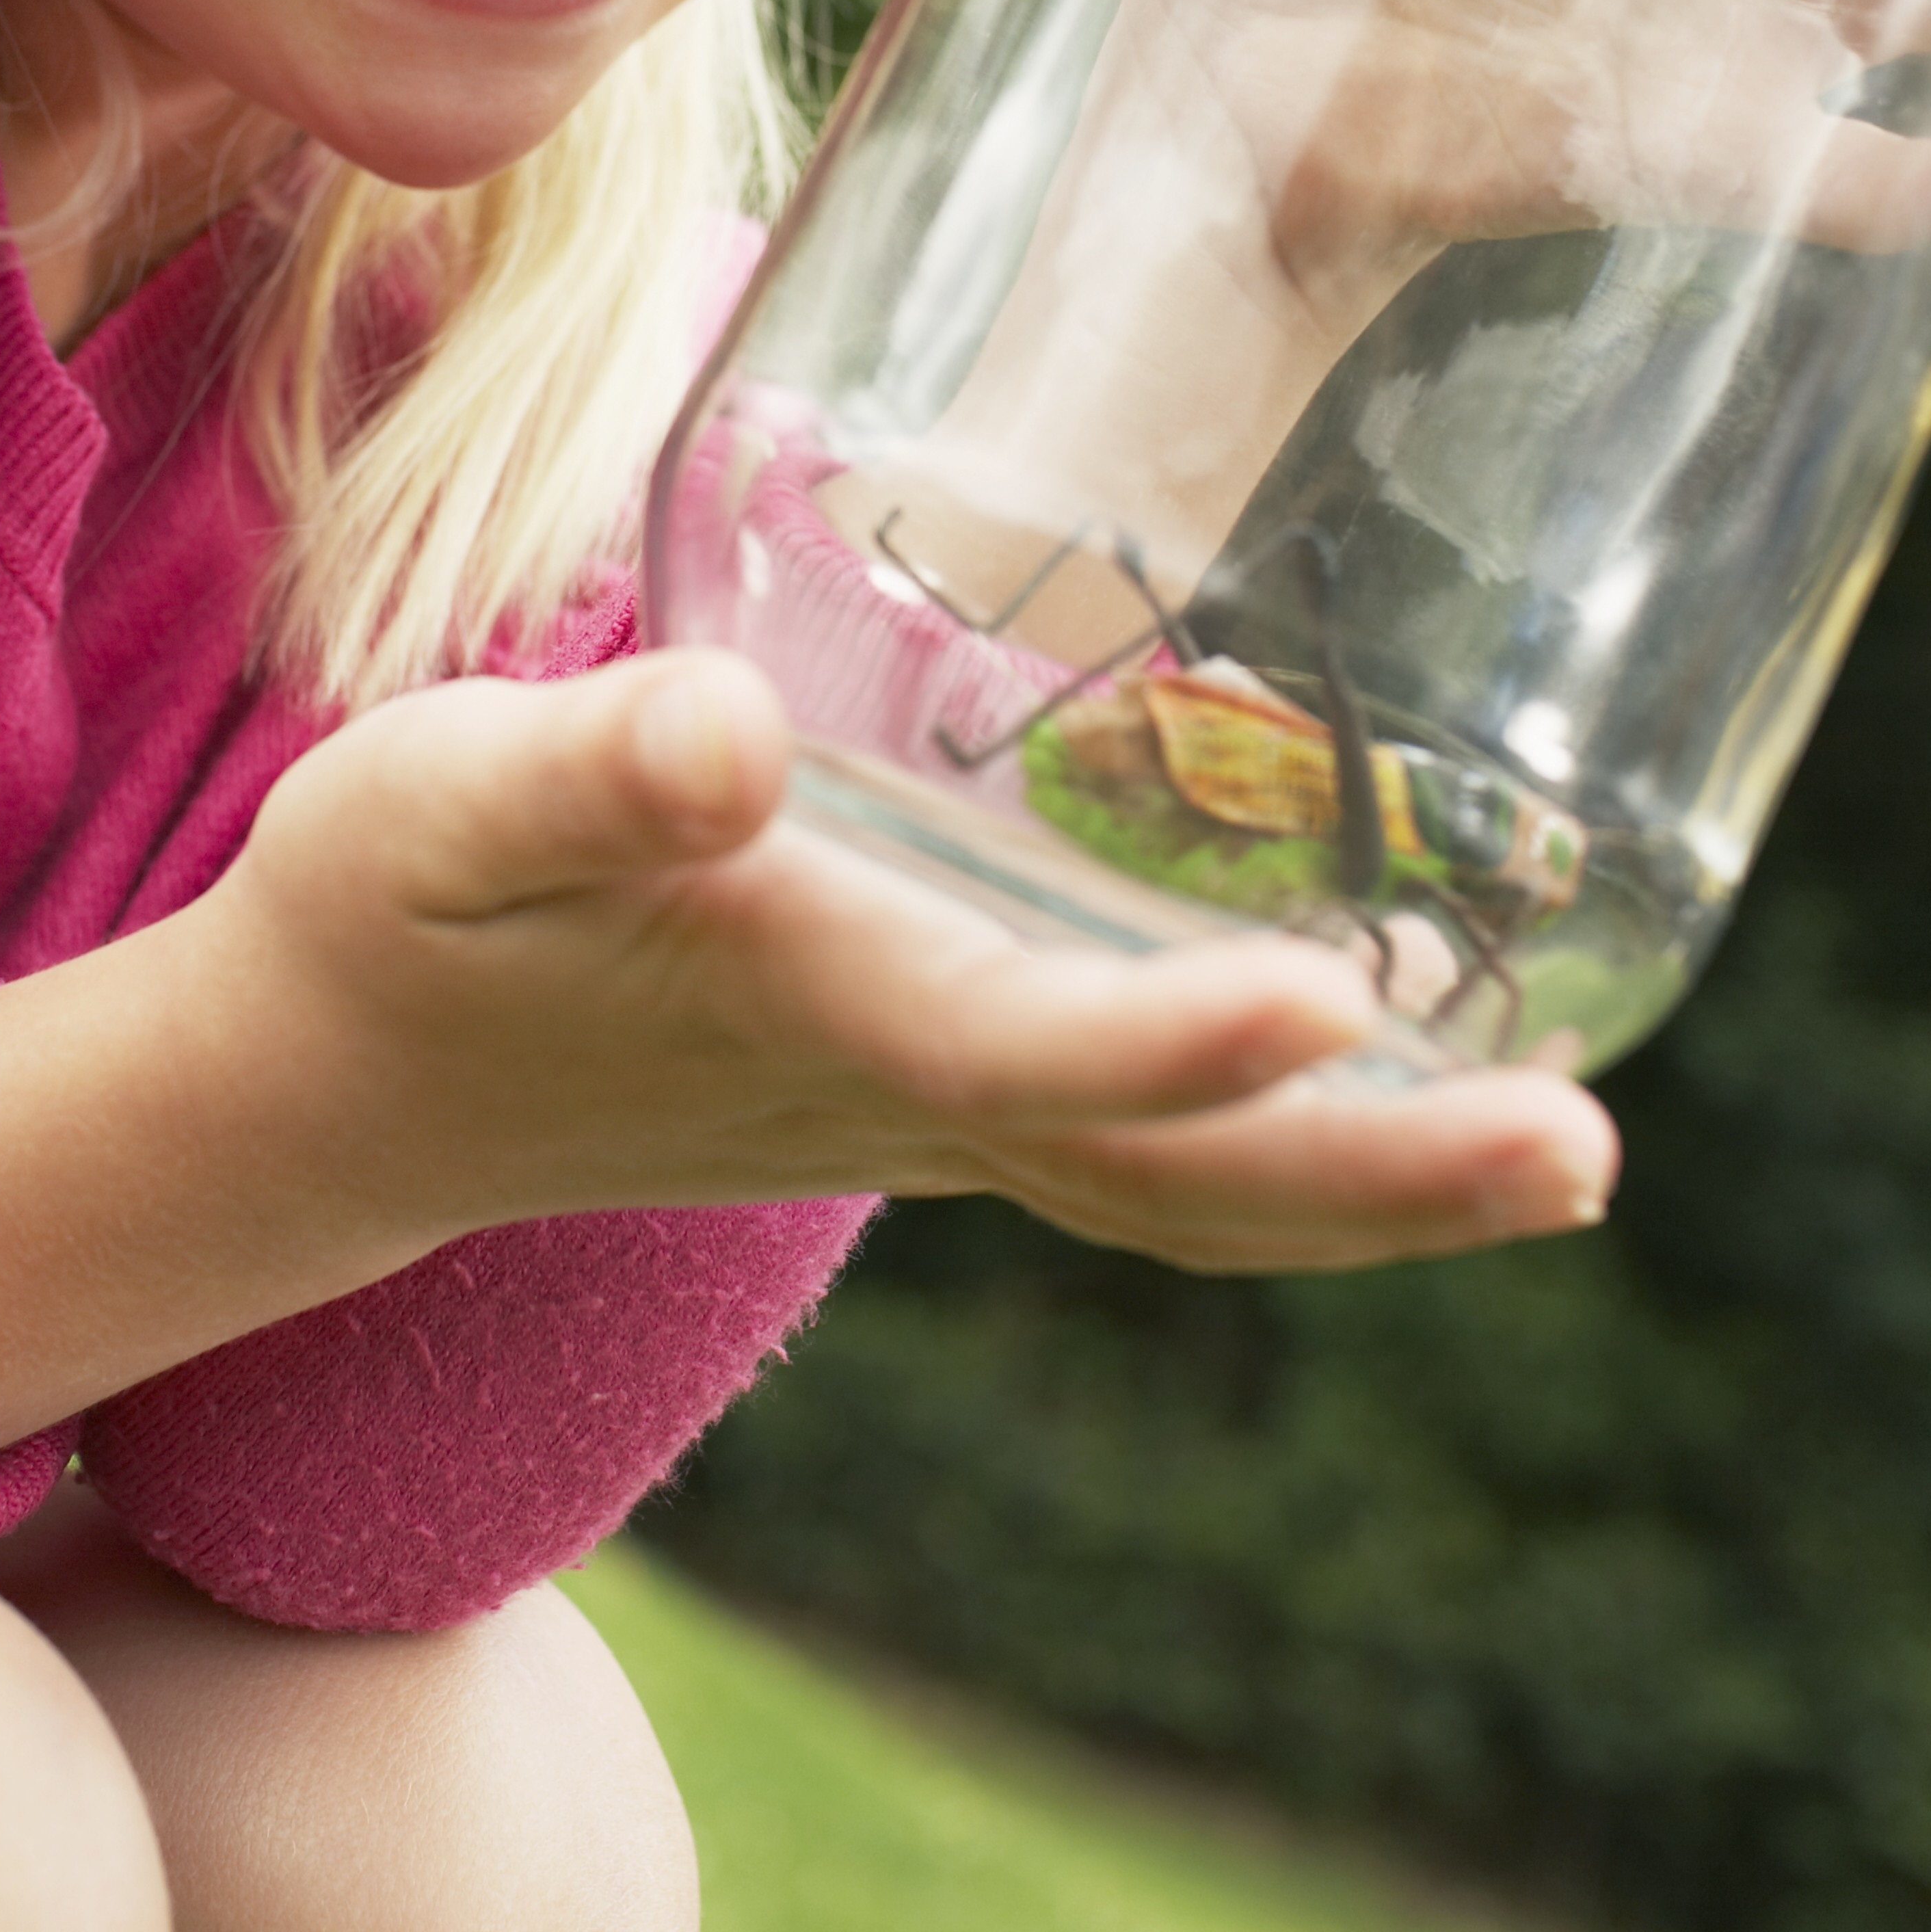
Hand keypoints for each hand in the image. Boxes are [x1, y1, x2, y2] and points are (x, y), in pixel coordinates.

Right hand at [219, 647, 1618, 1279]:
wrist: (347, 1081)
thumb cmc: (392, 907)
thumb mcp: (436, 803)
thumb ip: (579, 770)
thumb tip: (730, 736)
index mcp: (797, 1017)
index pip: (1022, 1054)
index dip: (1175, 1043)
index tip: (1334, 998)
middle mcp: (894, 1101)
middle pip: (1173, 1183)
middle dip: (1379, 1182)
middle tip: (1583, 1155)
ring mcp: (923, 1127)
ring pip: (1182, 1195)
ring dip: (1375, 1191)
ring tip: (1566, 1156)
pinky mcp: (926, 1100)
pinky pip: (1140, 1160)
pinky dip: (1286, 1152)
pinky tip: (1398, 1075)